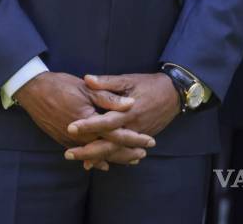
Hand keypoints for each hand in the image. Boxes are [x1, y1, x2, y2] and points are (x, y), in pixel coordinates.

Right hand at [15, 71, 148, 149]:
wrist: (32, 90)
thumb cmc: (59, 85)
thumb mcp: (86, 87)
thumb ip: (109, 98)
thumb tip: (131, 103)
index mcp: (90, 120)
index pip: (118, 133)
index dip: (135, 137)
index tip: (149, 140)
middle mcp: (81, 135)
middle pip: (110, 148)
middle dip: (128, 152)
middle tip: (143, 154)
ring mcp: (71, 140)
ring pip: (97, 154)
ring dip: (115, 157)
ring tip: (131, 160)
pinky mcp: (63, 140)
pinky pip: (83, 154)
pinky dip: (96, 160)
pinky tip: (105, 164)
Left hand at [64, 73, 179, 166]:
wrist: (174, 94)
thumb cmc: (149, 84)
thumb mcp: (128, 79)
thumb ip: (107, 82)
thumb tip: (87, 79)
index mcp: (128, 112)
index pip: (105, 122)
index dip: (88, 126)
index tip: (70, 128)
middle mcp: (133, 127)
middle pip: (109, 144)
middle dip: (89, 151)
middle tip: (69, 154)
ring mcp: (139, 135)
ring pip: (117, 152)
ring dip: (100, 158)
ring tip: (82, 163)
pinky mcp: (142, 138)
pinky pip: (126, 151)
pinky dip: (114, 158)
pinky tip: (101, 163)